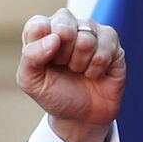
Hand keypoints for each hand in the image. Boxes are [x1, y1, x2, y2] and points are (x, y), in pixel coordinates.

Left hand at [18, 8, 125, 141]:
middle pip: (63, 26)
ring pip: (86, 39)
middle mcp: (66, 24)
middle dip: (63, 55)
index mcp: (42, 30)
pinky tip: (94, 73)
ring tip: (79, 70)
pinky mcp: (111, 40)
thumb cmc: (55, 94)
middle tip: (63, 66)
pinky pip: (104, 49)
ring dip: (80, 64)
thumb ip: (31, 56)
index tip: (46, 64)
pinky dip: (96, 68)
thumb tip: (55, 39)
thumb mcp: (31, 81)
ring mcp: (90, 30)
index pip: (37, 25)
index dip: (41, 50)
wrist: (82, 116)